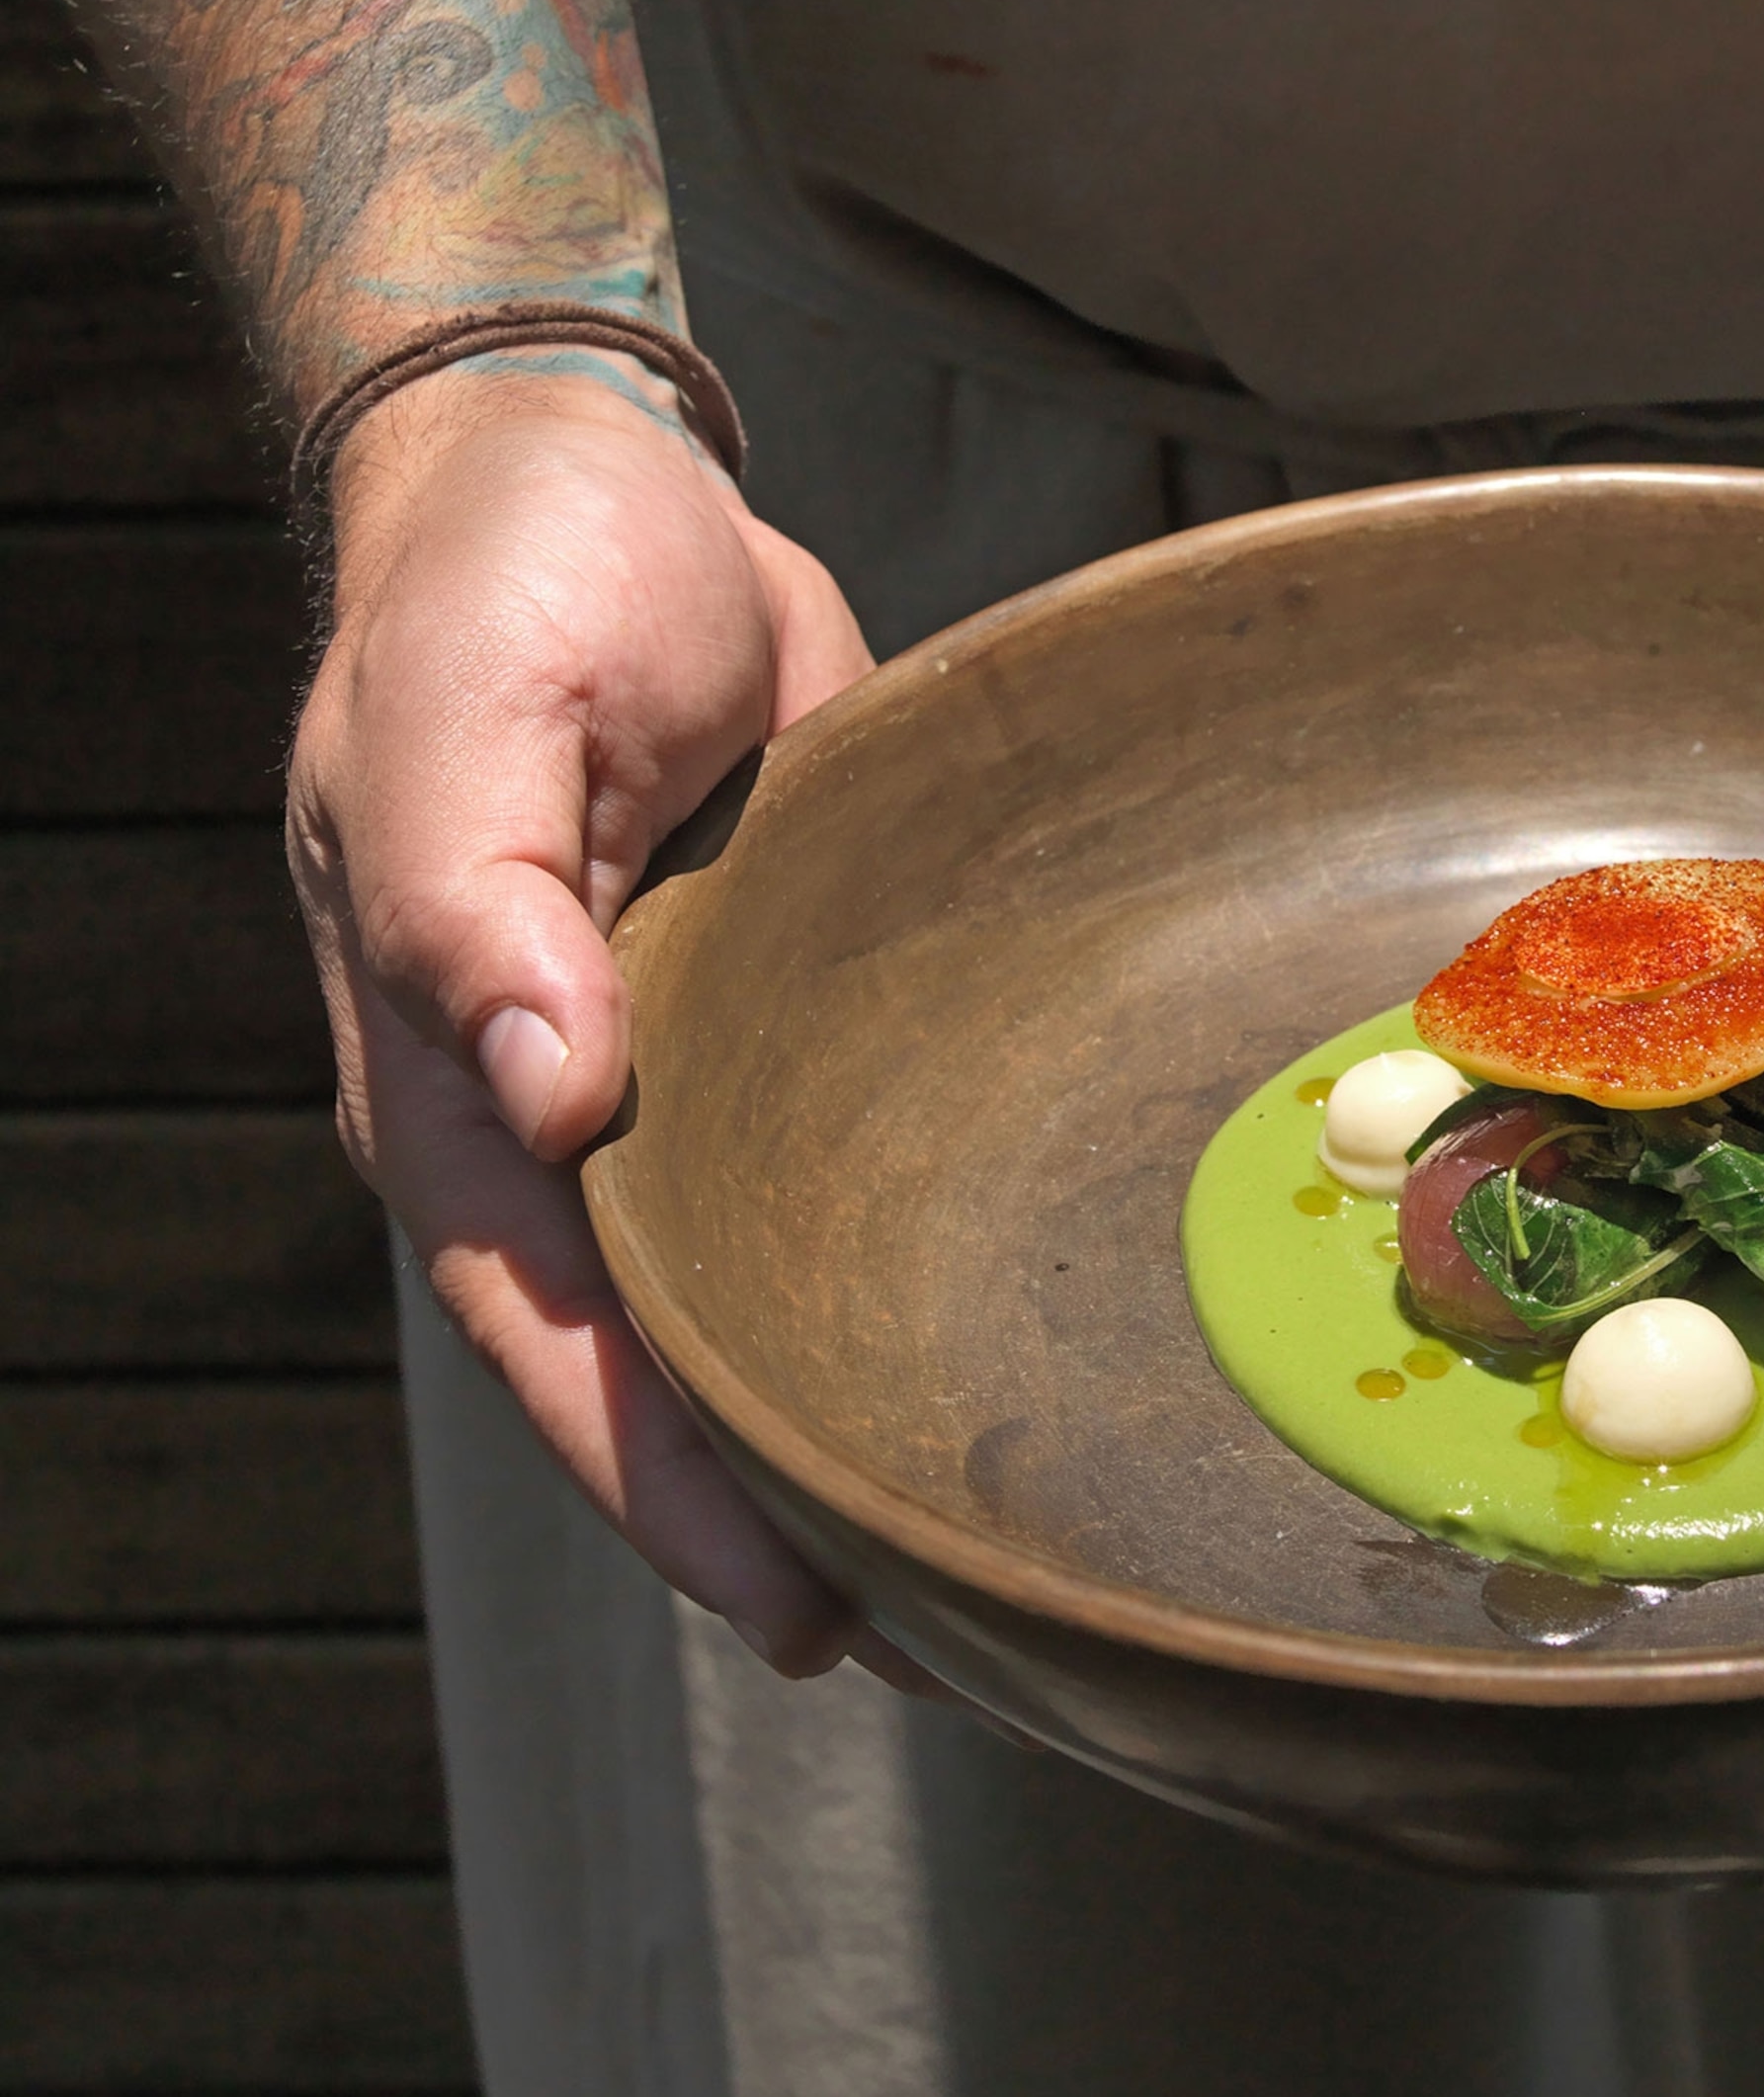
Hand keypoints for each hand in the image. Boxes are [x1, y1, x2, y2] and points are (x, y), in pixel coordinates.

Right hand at [287, 364, 928, 1683]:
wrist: (595, 473)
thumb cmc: (503, 582)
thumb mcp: (462, 706)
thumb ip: (472, 895)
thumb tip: (540, 1093)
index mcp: (447, 1075)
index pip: (548, 1324)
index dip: (654, 1478)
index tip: (790, 1603)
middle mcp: (558, 1101)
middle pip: (655, 1344)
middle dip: (765, 1500)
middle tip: (926, 1622)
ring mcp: (673, 1055)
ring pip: (745, 1270)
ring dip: (837, 1394)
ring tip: (983, 1528)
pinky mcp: (773, 996)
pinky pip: (822, 1151)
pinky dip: (883, 1246)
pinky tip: (980, 1307)